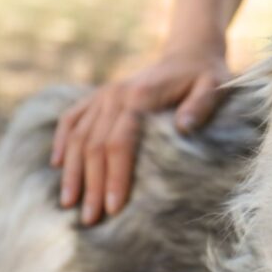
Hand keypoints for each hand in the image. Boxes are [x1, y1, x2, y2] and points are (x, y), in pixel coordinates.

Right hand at [50, 49, 230, 224]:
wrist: (190, 52)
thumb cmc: (206, 77)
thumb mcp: (214, 88)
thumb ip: (201, 106)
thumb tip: (184, 127)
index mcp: (140, 97)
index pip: (119, 143)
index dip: (114, 177)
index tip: (114, 207)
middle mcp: (115, 95)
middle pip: (94, 146)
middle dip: (91, 184)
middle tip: (91, 219)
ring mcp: (104, 95)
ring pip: (78, 136)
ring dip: (72, 171)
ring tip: (68, 203)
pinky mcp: (99, 96)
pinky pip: (72, 118)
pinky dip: (62, 141)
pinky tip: (57, 165)